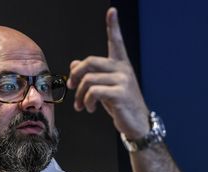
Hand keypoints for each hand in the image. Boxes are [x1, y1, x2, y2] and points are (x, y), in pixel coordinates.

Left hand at [67, 7, 149, 139]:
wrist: (136, 124)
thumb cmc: (120, 104)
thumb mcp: (104, 88)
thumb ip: (90, 75)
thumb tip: (74, 64)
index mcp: (120, 65)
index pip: (116, 42)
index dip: (113, 26)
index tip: (112, 11)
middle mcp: (123, 69)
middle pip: (90, 61)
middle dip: (75, 76)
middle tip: (71, 87)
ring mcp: (123, 80)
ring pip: (88, 79)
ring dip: (78, 94)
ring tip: (80, 105)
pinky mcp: (121, 93)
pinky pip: (93, 92)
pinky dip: (86, 101)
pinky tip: (88, 108)